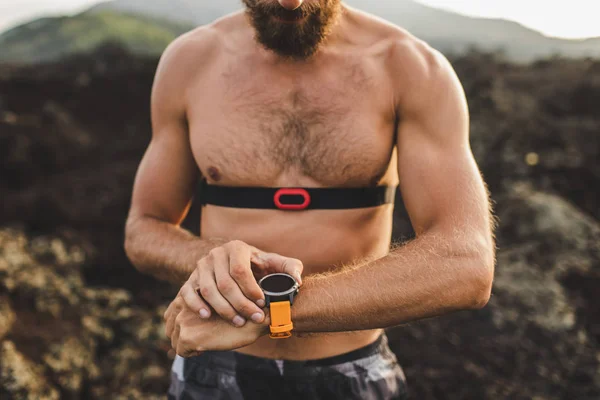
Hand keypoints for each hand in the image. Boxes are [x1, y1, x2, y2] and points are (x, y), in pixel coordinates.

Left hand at [164, 295, 268, 356]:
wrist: (254, 317)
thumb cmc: (240, 310)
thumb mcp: (216, 303)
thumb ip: (200, 308)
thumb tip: (184, 324)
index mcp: (188, 294)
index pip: (170, 314)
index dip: (180, 326)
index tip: (194, 331)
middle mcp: (182, 305)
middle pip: (170, 329)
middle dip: (183, 337)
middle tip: (202, 339)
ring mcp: (182, 320)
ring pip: (175, 341)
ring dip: (189, 345)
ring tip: (206, 342)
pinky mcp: (187, 335)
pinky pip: (182, 352)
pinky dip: (193, 353)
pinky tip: (207, 347)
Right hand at [179, 240, 302, 326]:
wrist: (230, 264)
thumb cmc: (257, 265)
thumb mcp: (274, 262)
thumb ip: (290, 268)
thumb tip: (297, 281)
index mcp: (236, 248)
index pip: (240, 271)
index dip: (251, 289)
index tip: (262, 303)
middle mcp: (215, 254)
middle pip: (225, 283)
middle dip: (241, 304)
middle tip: (255, 318)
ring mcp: (201, 267)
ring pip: (209, 290)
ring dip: (224, 309)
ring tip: (239, 322)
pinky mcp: (190, 280)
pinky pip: (189, 293)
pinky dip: (197, 305)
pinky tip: (208, 316)